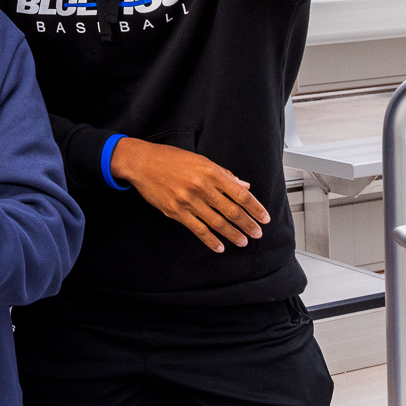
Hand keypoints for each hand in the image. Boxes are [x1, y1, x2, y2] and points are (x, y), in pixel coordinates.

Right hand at [111, 137, 269, 253]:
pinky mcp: (176, 211)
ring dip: (232, 234)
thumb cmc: (170, 158)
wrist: (142, 162)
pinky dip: (210, 240)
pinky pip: (197, 229)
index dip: (255, 208)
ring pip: (217, 222)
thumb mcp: (200, 160)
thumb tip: (244, 186)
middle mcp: (201, 187)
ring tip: (243, 241)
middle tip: (257, 233)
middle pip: (231, 210)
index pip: (240, 194)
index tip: (264, 217)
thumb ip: (223, 174)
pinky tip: (219, 246)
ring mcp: (188, 200)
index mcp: (210, 172)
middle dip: (247, 224)